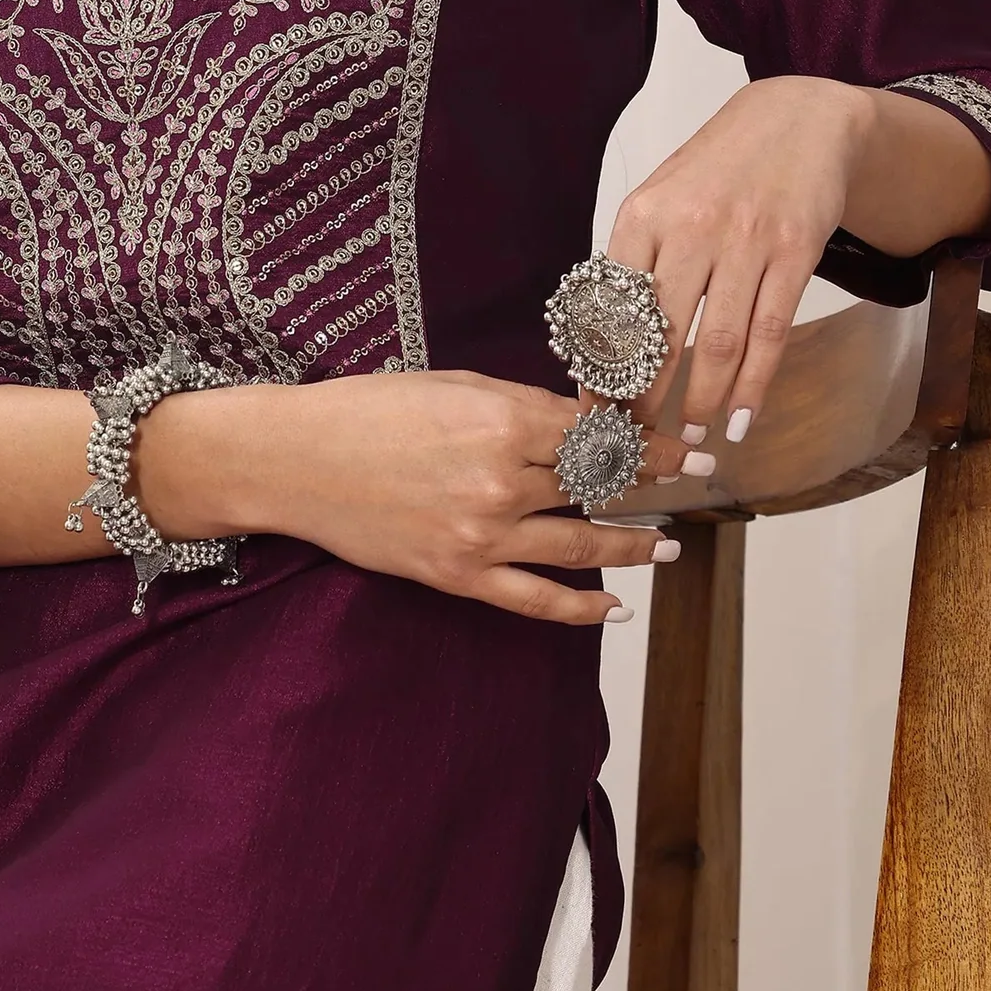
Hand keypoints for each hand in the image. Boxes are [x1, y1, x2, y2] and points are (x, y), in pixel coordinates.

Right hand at [140, 370, 710, 626]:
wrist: (299, 458)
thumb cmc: (370, 408)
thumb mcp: (453, 383)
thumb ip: (520, 405)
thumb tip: (579, 421)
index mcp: (504, 419)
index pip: (600, 435)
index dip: (651, 443)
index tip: (688, 448)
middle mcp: (503, 479)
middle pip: (600, 487)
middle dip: (652, 486)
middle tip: (692, 486)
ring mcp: (483, 534)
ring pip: (582, 546)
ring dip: (634, 547)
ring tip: (667, 546)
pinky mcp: (459, 573)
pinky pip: (535, 600)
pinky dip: (581, 607)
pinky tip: (614, 605)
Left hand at [606, 73, 868, 447]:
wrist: (798, 120)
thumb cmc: (718, 168)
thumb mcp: (662, 195)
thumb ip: (636, 257)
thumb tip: (604, 337)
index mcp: (644, 214)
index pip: (613, 305)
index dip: (602, 364)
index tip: (592, 407)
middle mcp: (693, 226)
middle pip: (662, 331)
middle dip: (644, 395)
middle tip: (634, 438)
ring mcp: (747, 240)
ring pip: (719, 340)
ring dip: (702, 398)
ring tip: (688, 434)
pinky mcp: (795, 252)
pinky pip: (770, 332)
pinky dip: (754, 382)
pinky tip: (741, 416)